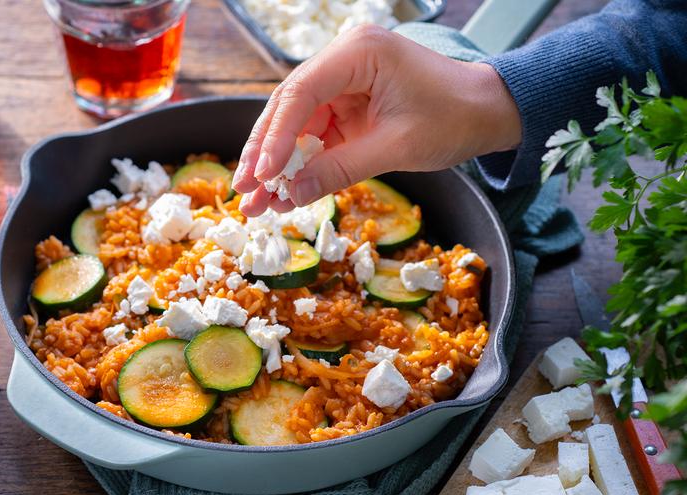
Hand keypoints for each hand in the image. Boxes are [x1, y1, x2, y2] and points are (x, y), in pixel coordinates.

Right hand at [233, 25, 521, 216]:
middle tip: (244, 191)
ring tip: (255, 201)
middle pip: (288, 107)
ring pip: (295, 123)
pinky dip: (300, 164)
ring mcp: (344, 81)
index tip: (261, 174)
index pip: (300, 93)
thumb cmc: (455, 117)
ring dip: (276, 164)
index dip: (276, 137)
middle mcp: (344, 60)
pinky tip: (282, 193)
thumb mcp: (396, 147)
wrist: (491, 111)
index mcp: (358, 53)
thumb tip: (290, 196)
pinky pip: (314, 134)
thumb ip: (340, 169)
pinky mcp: (348, 103)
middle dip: (265, 153)